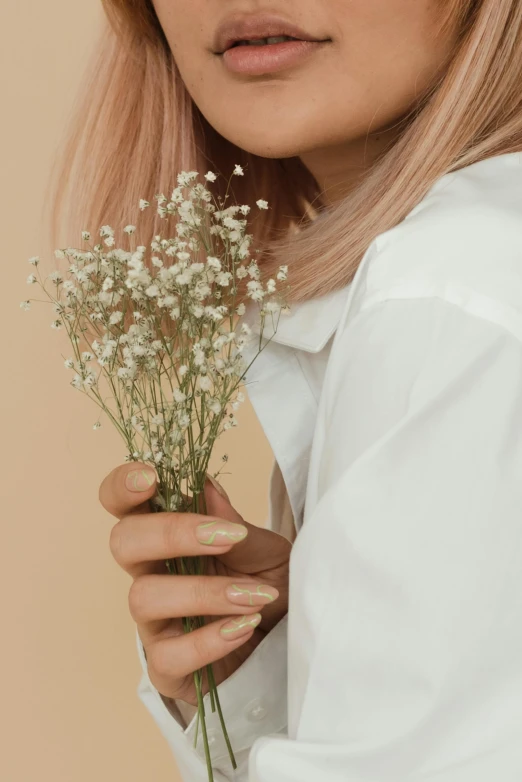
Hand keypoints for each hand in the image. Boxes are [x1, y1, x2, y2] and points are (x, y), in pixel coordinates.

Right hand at [100, 463, 290, 705]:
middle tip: (225, 538)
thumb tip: (206, 486)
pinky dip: (209, 639)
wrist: (288, 646)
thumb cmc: (268, 589)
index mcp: (168, 538)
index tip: (151, 477)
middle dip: (170, 533)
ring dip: (204, 592)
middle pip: (122, 542)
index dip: (124, 486)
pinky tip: (243, 628)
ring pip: (143, 597)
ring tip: (254, 596)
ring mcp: (154, 623)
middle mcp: (151, 575)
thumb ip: (235, 524)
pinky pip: (167, 655)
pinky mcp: (166, 668)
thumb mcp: (267, 553)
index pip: (124, 504)